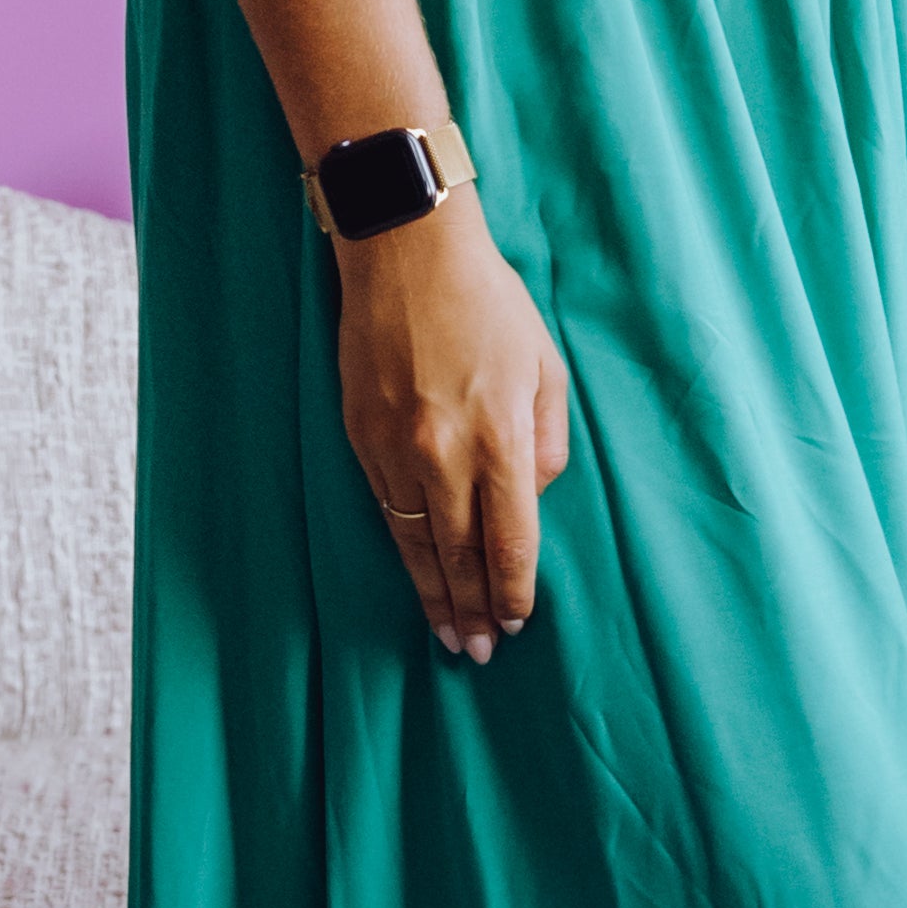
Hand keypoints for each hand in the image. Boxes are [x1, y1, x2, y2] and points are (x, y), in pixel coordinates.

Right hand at [336, 199, 573, 661]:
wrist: (405, 254)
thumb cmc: (489, 304)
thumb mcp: (545, 369)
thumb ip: (547, 446)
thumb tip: (528, 500)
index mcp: (500, 439)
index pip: (509, 541)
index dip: (512, 590)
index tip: (516, 623)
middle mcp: (444, 455)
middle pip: (457, 556)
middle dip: (470, 610)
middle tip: (475, 654)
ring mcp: (394, 449)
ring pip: (413, 542)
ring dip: (430, 593)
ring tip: (443, 632)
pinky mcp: (360, 436)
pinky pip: (383, 507)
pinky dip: (400, 546)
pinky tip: (412, 568)